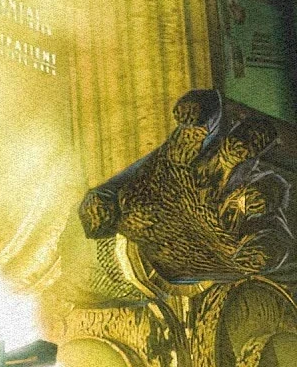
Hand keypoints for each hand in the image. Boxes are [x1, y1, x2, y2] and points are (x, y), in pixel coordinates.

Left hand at [78, 90, 292, 283]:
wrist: (160, 257)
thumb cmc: (144, 217)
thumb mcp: (114, 210)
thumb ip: (97, 208)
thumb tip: (92, 219)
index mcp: (188, 156)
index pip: (202, 117)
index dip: (200, 109)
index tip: (186, 116)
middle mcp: (221, 174)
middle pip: (247, 141)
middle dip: (247, 138)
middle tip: (232, 148)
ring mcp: (243, 206)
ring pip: (271, 186)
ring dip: (264, 191)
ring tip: (247, 201)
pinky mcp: (256, 239)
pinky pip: (274, 239)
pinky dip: (266, 245)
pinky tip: (247, 253)